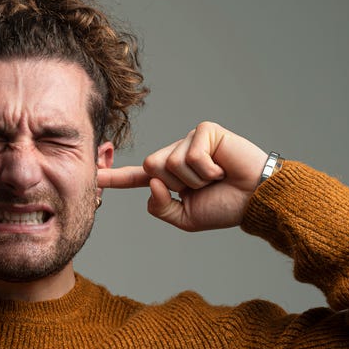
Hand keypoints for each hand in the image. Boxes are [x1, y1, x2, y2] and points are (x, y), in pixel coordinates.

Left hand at [98, 121, 268, 230]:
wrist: (255, 199)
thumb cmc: (225, 207)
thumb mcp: (185, 218)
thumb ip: (160, 208)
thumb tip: (150, 184)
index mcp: (169, 177)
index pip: (136, 178)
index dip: (114, 178)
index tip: (93, 178)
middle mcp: (176, 155)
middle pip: (151, 168)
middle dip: (176, 184)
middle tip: (204, 185)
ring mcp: (189, 140)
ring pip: (168, 163)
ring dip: (194, 179)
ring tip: (216, 177)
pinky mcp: (204, 131)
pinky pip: (189, 155)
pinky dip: (206, 169)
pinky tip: (222, 168)